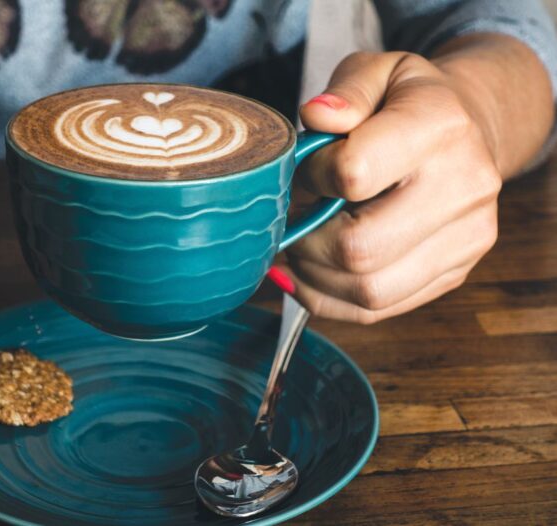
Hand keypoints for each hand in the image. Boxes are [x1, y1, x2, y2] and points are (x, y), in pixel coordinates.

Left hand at [280, 50, 505, 322]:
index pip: (352, 174)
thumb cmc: (408, 104)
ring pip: (367, 291)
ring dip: (313, 276)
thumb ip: (346, 91)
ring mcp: (464, 240)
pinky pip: (376, 310)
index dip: (310, 178)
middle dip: (305, 241)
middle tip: (290, 220)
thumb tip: (316, 117)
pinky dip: (329, 299)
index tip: (305, 171)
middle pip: (358, 249)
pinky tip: (310, 273)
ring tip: (299, 246)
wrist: (465, 134)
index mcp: (440, 127)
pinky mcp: (452, 274)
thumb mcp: (378, 71)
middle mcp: (464, 188)